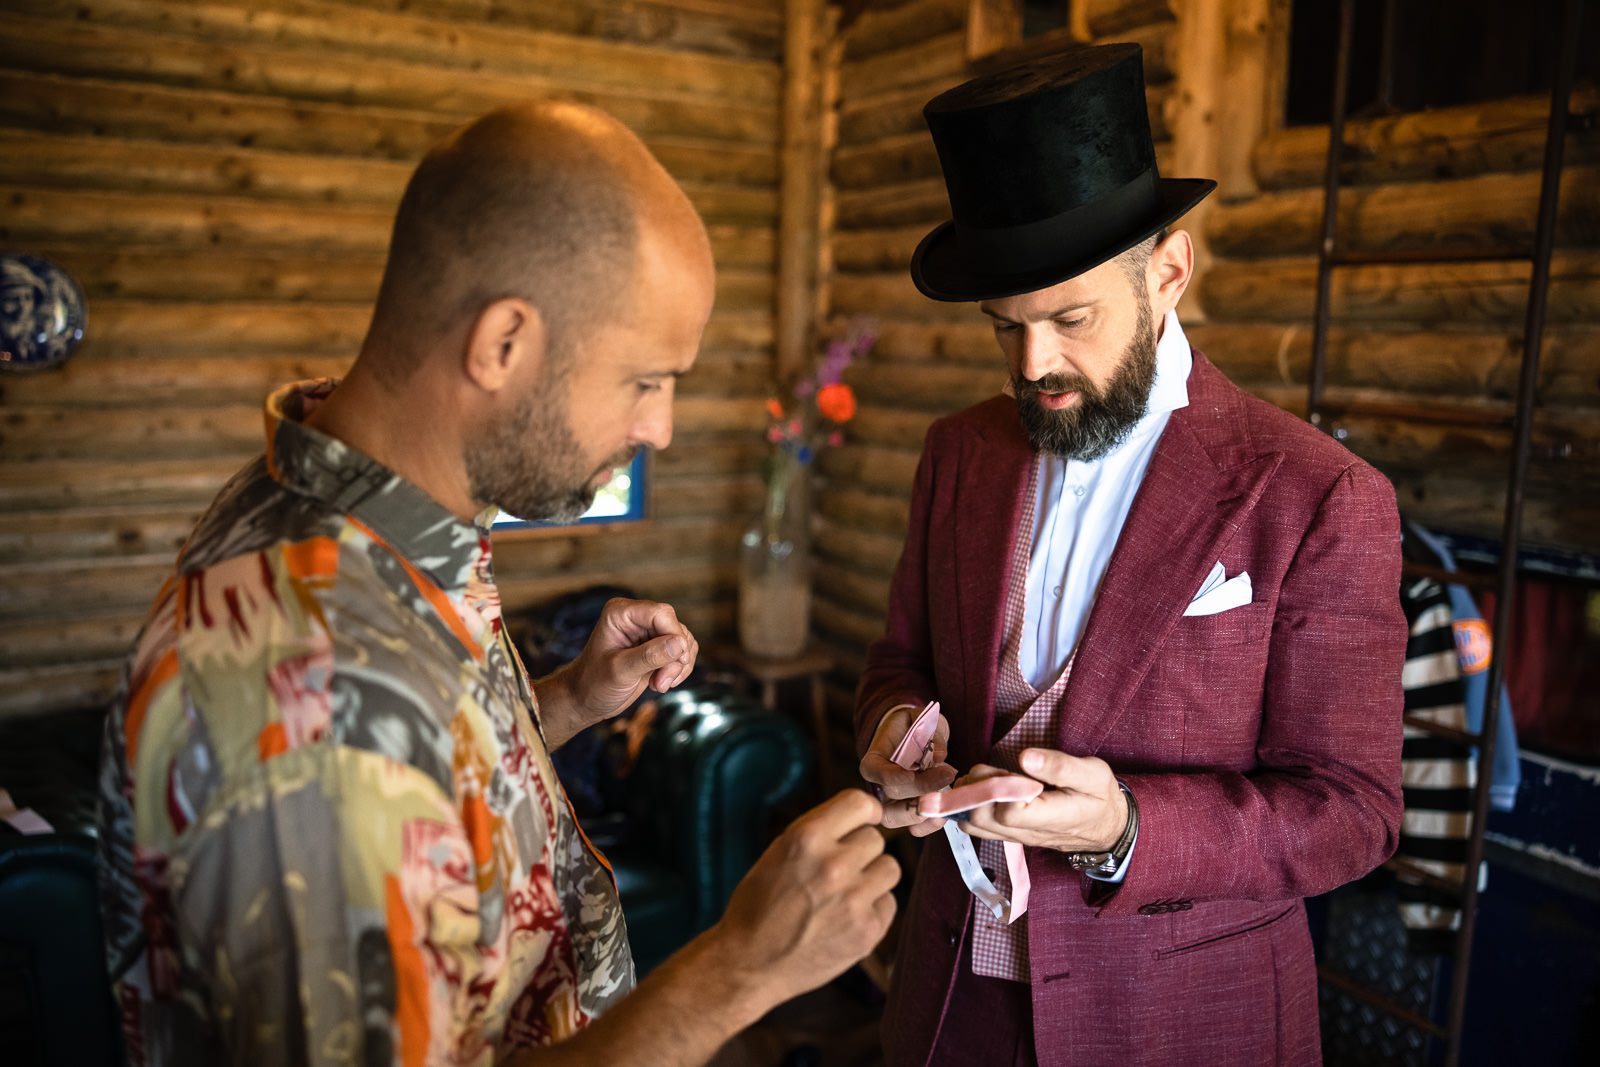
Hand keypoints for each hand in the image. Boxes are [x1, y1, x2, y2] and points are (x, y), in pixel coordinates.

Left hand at [534, 598, 697, 748]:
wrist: (586, 699)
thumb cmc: (594, 683)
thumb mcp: (620, 671)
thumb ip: (650, 656)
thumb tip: (680, 644)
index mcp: (621, 613)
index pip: (662, 613)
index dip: (674, 636)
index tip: (678, 661)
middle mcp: (636, 617)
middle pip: (676, 627)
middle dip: (676, 657)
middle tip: (662, 682)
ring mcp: (648, 632)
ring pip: (683, 640)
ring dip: (678, 666)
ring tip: (659, 684)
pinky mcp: (656, 647)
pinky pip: (682, 651)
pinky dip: (679, 669)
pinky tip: (662, 683)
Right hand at [708, 790, 899, 1005]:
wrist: (749, 964)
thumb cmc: (758, 905)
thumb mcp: (778, 853)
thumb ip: (819, 832)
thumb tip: (862, 816)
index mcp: (806, 838)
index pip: (860, 802)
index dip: (866, 811)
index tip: (863, 820)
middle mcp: (833, 865)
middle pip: (876, 838)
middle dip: (860, 851)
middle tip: (839, 869)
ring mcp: (853, 901)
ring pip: (890, 868)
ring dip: (872, 877)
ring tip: (845, 892)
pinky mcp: (866, 932)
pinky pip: (888, 903)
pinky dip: (872, 909)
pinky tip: (845, 918)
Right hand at [859, 704, 957, 837]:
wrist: (918, 737)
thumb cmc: (917, 726)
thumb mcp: (923, 719)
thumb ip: (931, 733)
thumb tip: (939, 756)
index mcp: (876, 757)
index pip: (873, 770)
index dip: (889, 776)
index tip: (910, 774)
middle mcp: (881, 783)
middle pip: (893, 794)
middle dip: (922, 788)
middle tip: (948, 773)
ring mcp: (894, 800)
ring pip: (897, 817)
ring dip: (923, 811)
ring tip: (946, 800)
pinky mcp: (910, 811)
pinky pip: (914, 827)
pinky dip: (929, 825)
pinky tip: (945, 813)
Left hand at [957, 749, 1127, 852]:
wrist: (1106, 827)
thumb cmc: (1100, 797)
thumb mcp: (1093, 774)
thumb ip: (1060, 766)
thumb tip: (1026, 757)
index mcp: (1049, 818)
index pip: (1008, 812)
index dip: (1001, 787)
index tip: (1013, 771)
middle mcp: (1027, 833)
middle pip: (981, 816)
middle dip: (979, 787)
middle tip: (997, 770)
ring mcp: (1014, 837)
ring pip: (973, 823)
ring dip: (972, 795)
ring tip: (993, 778)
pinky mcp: (1008, 835)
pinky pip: (977, 825)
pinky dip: (971, 803)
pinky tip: (987, 787)